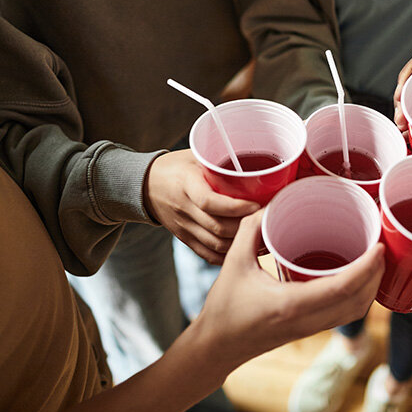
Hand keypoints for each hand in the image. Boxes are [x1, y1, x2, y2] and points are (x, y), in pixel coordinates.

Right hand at [143, 149, 259, 263]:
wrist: (144, 185)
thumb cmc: (176, 166)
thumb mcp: (195, 157)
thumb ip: (220, 162)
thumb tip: (255, 162)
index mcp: (186, 184)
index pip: (210, 202)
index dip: (235, 207)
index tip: (256, 205)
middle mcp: (183, 208)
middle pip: (217, 227)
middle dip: (246, 227)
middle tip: (267, 220)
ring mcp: (183, 226)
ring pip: (216, 244)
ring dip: (240, 243)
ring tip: (260, 235)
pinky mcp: (184, 238)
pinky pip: (208, 253)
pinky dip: (227, 254)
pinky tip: (244, 248)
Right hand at [192, 211, 384, 366]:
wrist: (216, 347)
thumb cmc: (223, 307)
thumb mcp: (233, 261)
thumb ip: (252, 229)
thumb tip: (272, 203)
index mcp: (291, 303)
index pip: (342, 287)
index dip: (367, 268)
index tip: (379, 247)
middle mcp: (307, 319)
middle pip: (358, 303)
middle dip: (376, 276)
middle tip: (381, 248)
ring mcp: (310, 328)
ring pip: (354, 313)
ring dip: (370, 288)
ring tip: (374, 261)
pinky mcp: (309, 330)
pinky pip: (344, 315)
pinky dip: (357, 297)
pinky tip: (354, 276)